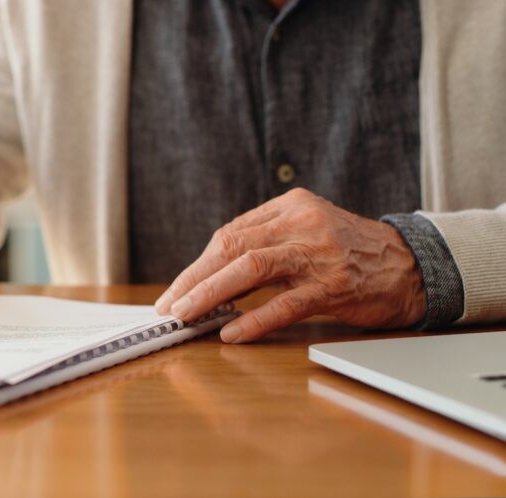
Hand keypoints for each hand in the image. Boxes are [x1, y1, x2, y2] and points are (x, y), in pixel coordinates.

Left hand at [154, 188, 426, 342]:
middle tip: (169, 306)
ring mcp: (318, 254)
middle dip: (193, 279)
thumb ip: (266, 240)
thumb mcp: (308, 229)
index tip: (176, 290)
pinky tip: (231, 332)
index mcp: (290, 206)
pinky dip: (253, 319)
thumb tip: (210, 273)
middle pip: (232, 247)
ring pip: (250, 269)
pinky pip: (284, 304)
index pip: (230, 234)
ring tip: (186, 315)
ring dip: (210, 294)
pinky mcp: (334, 286)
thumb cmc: (350, 252)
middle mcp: (302, 223)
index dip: (198, 265)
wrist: (413, 265)